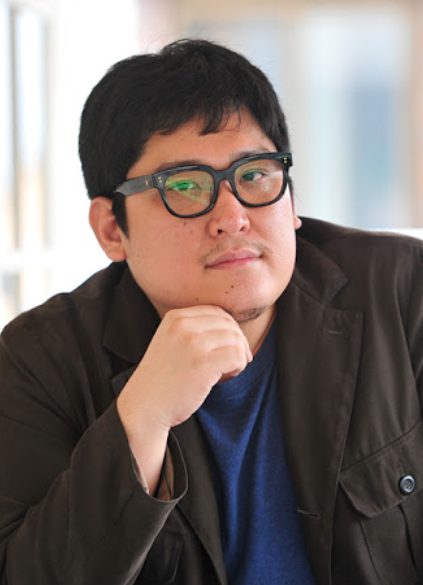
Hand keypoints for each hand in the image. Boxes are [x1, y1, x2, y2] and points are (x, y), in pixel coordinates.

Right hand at [116, 305, 251, 490]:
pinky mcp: (203, 363)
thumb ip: (195, 332)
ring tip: (227, 371)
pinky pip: (237, 356)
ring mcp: (193, 343)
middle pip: (228, 324)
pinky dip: (239, 366)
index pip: (216, 312)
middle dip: (238, 343)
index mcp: (175, 317)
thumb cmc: (162, 380)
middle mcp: (183, 325)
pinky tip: (226, 376)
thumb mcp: (172, 343)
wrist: (144, 407)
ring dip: (238, 356)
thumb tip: (234, 331)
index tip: (229, 347)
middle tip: (234, 363)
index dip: (229, 329)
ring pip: (235, 339)